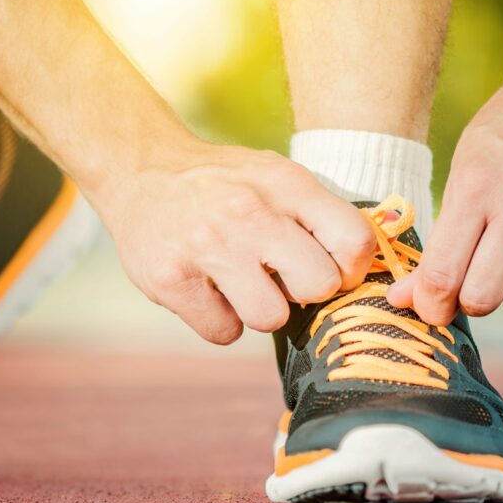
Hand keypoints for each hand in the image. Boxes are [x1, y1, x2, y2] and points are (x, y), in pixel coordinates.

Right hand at [97, 144, 374, 343]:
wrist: (140, 169)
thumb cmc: (222, 182)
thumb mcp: (275, 176)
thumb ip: (319, 215)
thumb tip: (362, 270)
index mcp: (284, 185)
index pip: (354, 241)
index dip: (351, 268)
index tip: (331, 268)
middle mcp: (247, 213)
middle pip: (319, 286)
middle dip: (305, 291)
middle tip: (280, 277)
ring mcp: (204, 247)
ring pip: (270, 318)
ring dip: (260, 310)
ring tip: (241, 283)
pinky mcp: (169, 279)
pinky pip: (224, 332)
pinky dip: (219, 320)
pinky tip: (207, 291)